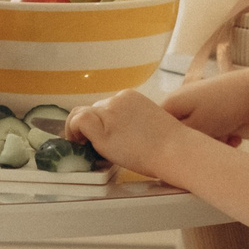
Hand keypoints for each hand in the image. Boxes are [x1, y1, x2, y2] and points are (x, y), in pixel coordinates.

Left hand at [67, 90, 192, 181]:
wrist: (176, 151)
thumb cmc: (170, 146)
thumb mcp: (149, 124)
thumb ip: (131, 122)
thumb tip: (118, 134)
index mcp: (129, 97)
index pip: (105, 106)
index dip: (100, 122)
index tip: (103, 138)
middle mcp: (117, 100)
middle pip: (93, 110)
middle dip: (91, 128)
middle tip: (92, 146)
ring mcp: (110, 112)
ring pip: (80, 114)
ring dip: (77, 130)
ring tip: (82, 146)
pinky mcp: (103, 128)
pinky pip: (77, 121)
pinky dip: (72, 132)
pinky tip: (80, 145)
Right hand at [161, 66, 248, 143]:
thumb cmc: (223, 107)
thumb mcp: (197, 128)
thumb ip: (178, 140)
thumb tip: (167, 148)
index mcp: (171, 103)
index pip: (159, 131)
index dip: (170, 146)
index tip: (185, 155)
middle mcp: (181, 101)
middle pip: (182, 133)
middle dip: (200, 144)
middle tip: (214, 144)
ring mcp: (198, 103)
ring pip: (200, 133)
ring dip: (215, 141)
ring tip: (229, 140)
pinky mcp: (213, 107)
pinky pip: (212, 127)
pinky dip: (223, 134)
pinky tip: (236, 136)